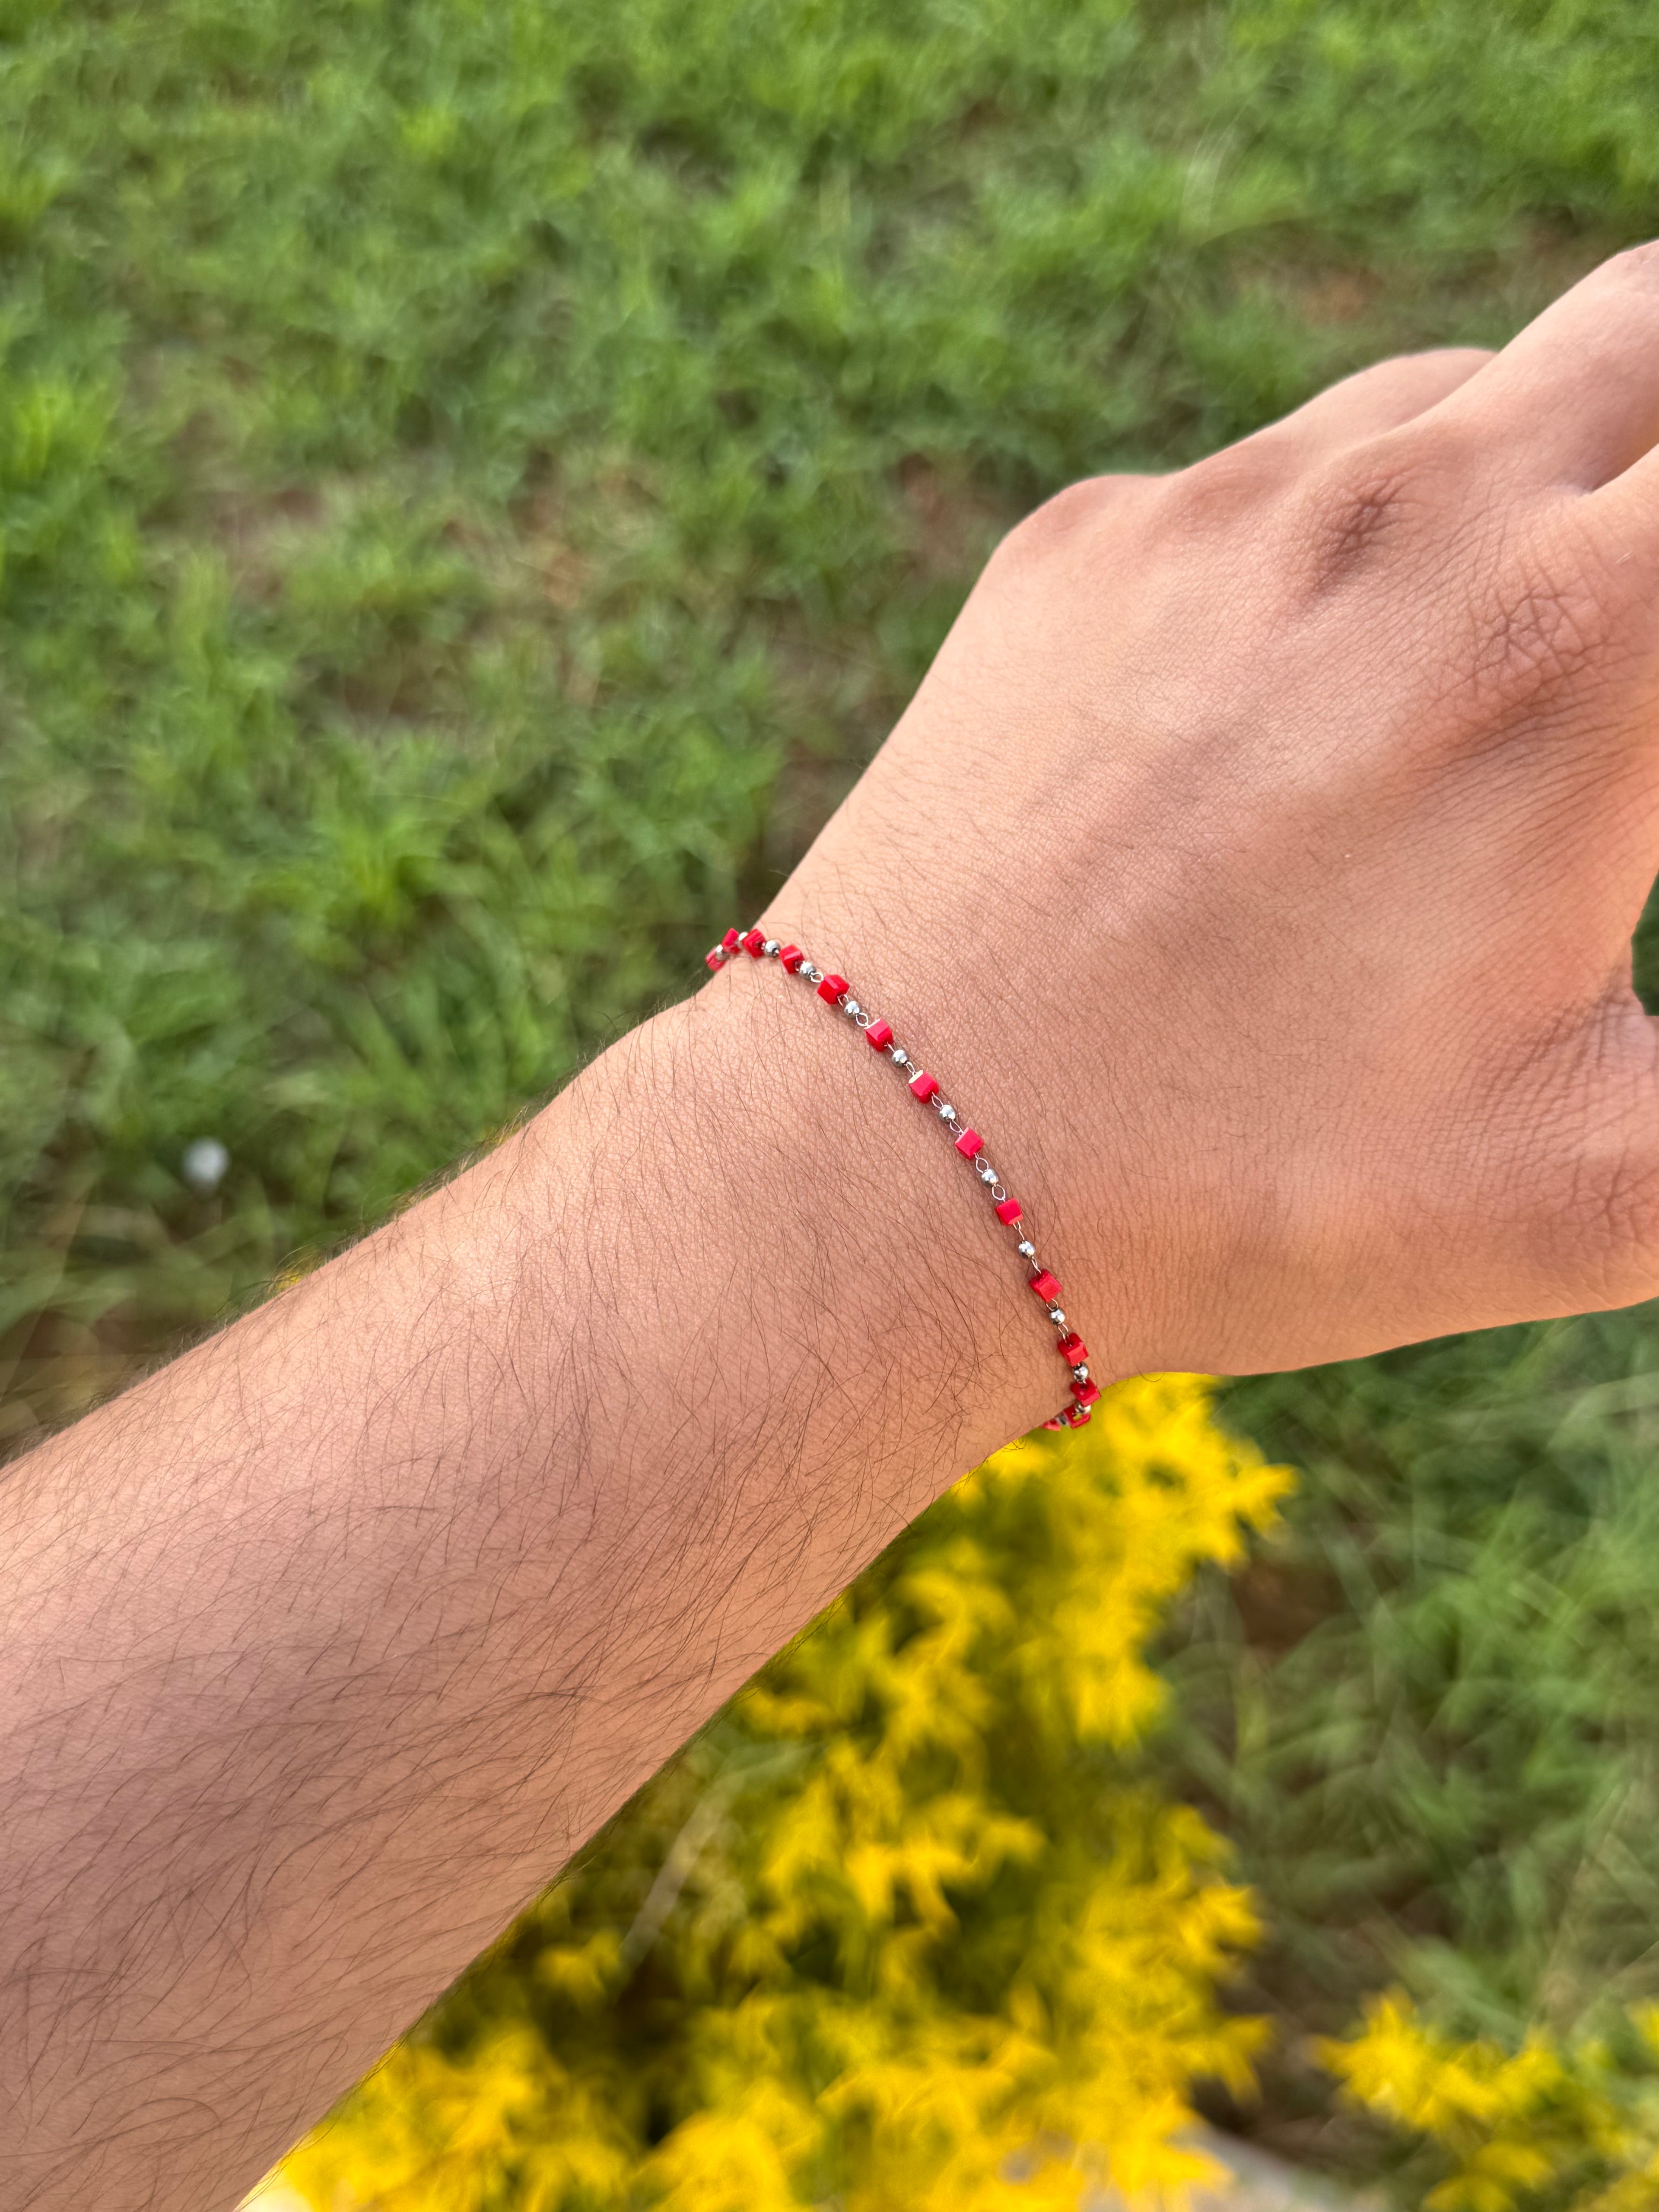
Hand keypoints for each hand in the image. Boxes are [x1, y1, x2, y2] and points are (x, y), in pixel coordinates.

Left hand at [761, 245, 1658, 1377]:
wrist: (903, 1164)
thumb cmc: (1249, 1189)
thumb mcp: (1591, 1186)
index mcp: (1577, 643)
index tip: (1642, 716)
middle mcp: (1404, 512)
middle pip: (1643, 330)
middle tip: (1631, 603)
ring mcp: (1216, 512)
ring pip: (1444, 393)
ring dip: (1504, 483)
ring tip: (1470, 672)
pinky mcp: (1073, 549)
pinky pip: (1251, 481)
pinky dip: (1316, 549)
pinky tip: (1268, 711)